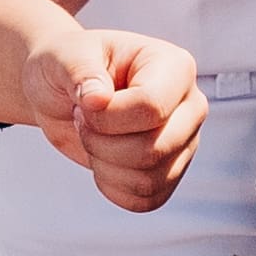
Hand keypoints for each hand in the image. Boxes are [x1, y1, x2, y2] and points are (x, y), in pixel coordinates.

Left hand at [25, 16, 203, 213]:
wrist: (65, 91)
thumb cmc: (69, 64)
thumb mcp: (65, 55)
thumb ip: (80, 71)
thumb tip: (98, 99)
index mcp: (175, 67)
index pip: (151, 107)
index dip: (106, 117)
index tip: (83, 102)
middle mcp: (191, 106)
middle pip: (154, 149)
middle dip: (102, 143)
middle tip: (84, 120)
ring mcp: (185, 142)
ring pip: (149, 180)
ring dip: (103, 165)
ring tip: (93, 136)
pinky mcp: (171, 173)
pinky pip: (146, 200)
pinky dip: (112, 187)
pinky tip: (100, 159)